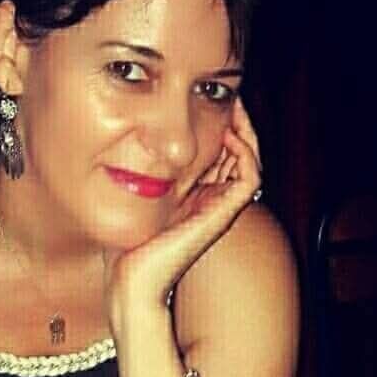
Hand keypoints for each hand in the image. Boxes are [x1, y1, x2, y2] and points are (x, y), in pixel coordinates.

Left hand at [103, 97, 261, 327]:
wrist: (130, 280)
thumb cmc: (126, 247)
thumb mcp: (132, 202)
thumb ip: (140, 180)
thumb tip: (128, 150)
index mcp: (193, 200)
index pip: (216, 157)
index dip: (217, 129)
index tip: (207, 103)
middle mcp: (210, 203)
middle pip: (236, 155)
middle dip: (234, 124)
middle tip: (227, 96)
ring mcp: (218, 209)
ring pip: (249, 161)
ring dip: (244, 131)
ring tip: (234, 105)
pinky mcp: (222, 215)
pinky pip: (250, 176)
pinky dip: (246, 151)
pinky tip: (229, 133)